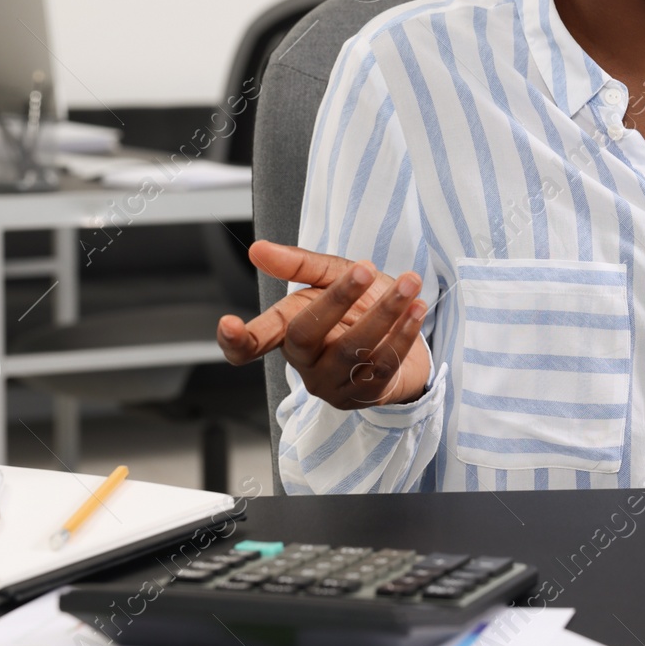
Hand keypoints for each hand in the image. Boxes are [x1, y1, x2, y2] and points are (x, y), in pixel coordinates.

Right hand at [217, 241, 431, 408]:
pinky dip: (403, 333)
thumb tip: (259, 250)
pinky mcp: (366, 395)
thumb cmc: (357, 305)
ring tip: (409, 284)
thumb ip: (298, 264)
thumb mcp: (329, 276)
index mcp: (287, 333)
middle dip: (337, 299)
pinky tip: (416, 309)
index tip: (228, 323)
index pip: (252, 344)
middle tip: (364, 268)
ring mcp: (334, 384)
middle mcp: (305, 364)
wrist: (400, 335)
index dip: (237, 339)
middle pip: (308, 334)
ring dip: (385, 313)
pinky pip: (383, 364)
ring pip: (354, 350)